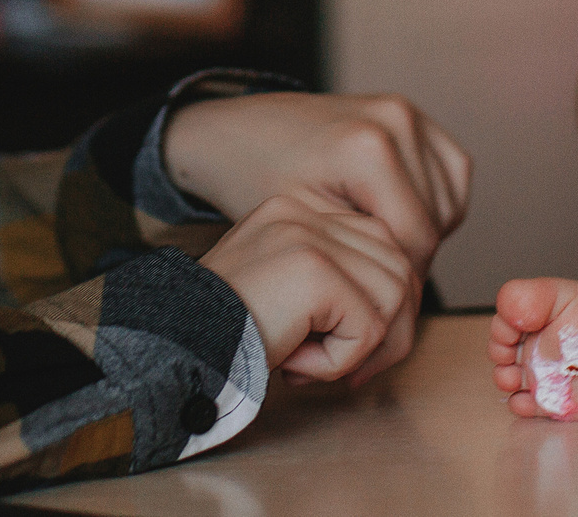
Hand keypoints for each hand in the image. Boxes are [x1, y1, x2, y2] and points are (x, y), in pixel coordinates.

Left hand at [165, 92, 471, 270]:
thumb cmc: (257, 180)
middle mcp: (397, 120)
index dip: (398, 282)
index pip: (416, 240)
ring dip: (423, 233)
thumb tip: (407, 299)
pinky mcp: (413, 114)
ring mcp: (407, 111)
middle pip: (435, 223)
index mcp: (369, 148)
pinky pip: (450, 175)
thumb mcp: (304, 228)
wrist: (238, 132)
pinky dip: (433, 203)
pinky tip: (393, 215)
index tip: (370, 300)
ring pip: (448, 203)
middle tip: (369, 281)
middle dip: (407, 261)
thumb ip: (362, 258)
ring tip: (375, 247)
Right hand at [199, 194, 417, 383]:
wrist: (175, 344)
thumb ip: (338, 285)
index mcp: (299, 210)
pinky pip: (368, 326)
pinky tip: (296, 361)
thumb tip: (402, 308)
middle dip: (389, 331)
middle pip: (399, 268)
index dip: (381, 304)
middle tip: (345, 368)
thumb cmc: (225, 333)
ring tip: (310, 360)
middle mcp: (306, 212)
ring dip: (361, 348)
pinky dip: (340, 360)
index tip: (353, 348)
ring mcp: (309, 235)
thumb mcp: (287, 295)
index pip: (383, 247)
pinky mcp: (314, 269)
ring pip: (393, 297)